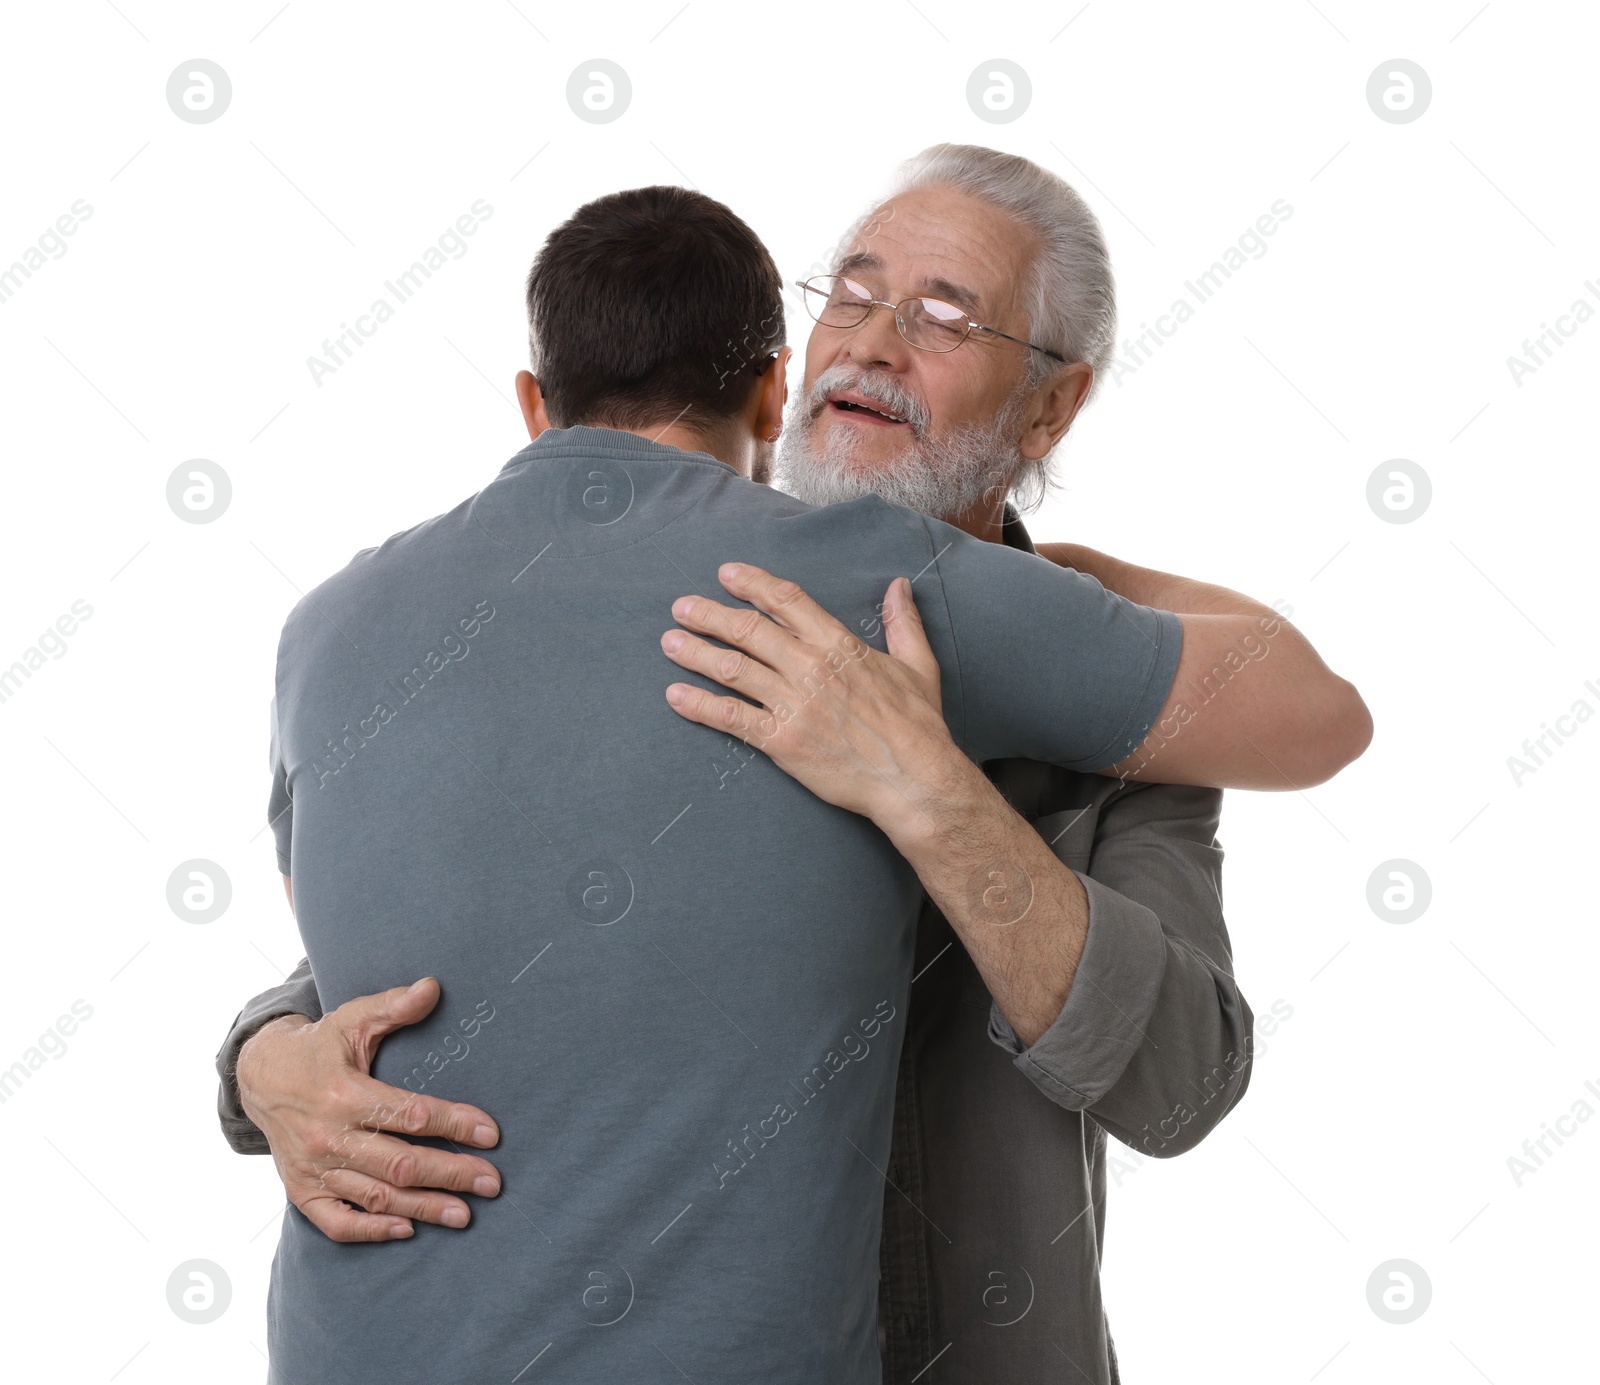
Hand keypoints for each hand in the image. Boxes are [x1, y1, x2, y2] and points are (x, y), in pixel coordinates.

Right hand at [236, 977, 501, 1242]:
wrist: (260, 1078)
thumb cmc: (319, 1047)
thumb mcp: (352, 1020)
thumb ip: (393, 1006)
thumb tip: (433, 986)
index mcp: (344, 1094)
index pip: (410, 1114)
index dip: (454, 1124)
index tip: (491, 1134)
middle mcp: (329, 1136)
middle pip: (400, 1163)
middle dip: (451, 1174)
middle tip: (492, 1183)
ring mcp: (314, 1169)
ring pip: (375, 1195)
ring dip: (423, 1207)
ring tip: (465, 1214)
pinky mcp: (302, 1191)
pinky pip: (336, 1222)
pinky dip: (371, 1230)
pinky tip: (406, 1230)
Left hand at [660, 563, 978, 834]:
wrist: (914, 780)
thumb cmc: (918, 726)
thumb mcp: (918, 665)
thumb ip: (903, 623)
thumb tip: (899, 586)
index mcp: (840, 646)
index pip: (787, 601)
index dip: (752, 584)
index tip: (726, 575)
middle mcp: (810, 668)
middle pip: (748, 630)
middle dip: (709, 615)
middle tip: (682, 607)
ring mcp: (793, 704)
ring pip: (732, 668)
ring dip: (695, 653)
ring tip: (669, 642)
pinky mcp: (782, 741)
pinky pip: (731, 717)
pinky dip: (699, 705)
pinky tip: (676, 696)